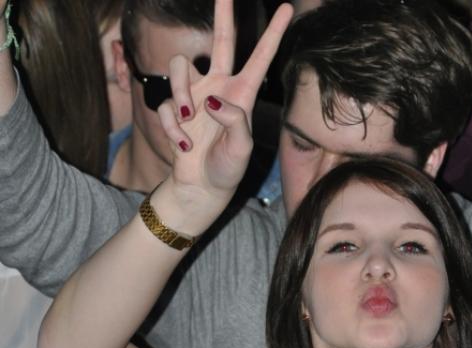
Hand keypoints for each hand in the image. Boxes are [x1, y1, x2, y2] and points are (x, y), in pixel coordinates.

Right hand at [154, 0, 292, 229]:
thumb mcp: (241, 148)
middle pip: (220, 41)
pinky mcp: (174, 109)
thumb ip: (234, 122)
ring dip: (178, 92)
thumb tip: (212, 99)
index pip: (260, 58)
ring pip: (178, 67)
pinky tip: (183, 146)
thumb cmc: (228, 168)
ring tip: (187, 119)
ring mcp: (194, 96)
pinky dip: (172, 128)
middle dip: (222, 14)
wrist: (202, 187)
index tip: (288, 8)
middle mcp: (218, 87)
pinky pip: (166, 106)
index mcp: (242, 94)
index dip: (273, 33)